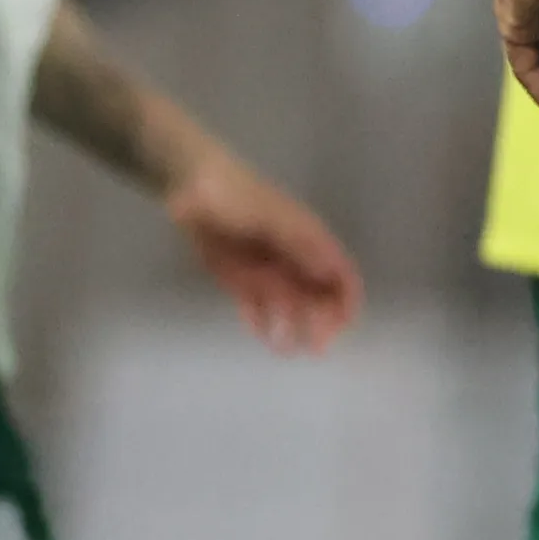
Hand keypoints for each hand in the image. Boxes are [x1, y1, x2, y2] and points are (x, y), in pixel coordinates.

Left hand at [170, 145, 362, 351]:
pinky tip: (263, 337)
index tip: (342, 326)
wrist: (193, 189)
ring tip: (287, 350)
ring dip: (294, 328)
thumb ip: (299, 245)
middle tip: (314, 347)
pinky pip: (257, 307)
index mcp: (309, 241)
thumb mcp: (270, 219)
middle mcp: (294, 260)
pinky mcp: (241, 280)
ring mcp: (268, 271)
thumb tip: (330, 272)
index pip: (340, 276)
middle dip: (321, 323)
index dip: (346, 302)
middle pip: (318, 297)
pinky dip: (262, 323)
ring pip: (290, 307)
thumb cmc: (236, 198)